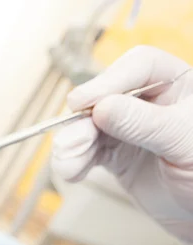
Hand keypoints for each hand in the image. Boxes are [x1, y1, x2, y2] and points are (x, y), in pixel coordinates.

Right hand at [51, 46, 192, 244]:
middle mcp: (149, 102)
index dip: (108, 81)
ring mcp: (128, 128)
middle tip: (71, 141)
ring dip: (72, 145)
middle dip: (82, 121)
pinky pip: (85, 151)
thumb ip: (146, 124)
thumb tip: (102, 108)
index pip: (139, 66)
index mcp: (178, 85)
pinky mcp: (114, 154)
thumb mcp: (184, 144)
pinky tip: (73, 172)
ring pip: (87, 125)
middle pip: (104, 97)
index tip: (83, 103)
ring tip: (69, 165)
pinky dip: (73, 161)